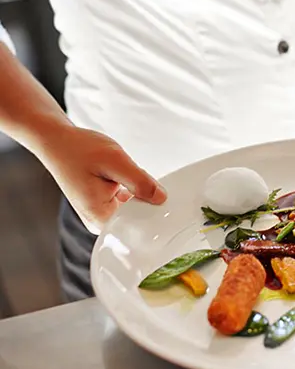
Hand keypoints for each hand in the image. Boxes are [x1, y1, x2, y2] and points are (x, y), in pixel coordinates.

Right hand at [39, 126, 166, 233]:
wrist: (58, 141)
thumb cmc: (79, 149)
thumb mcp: (116, 161)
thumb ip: (140, 182)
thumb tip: (161, 198)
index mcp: (99, 217)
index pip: (138, 227)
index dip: (154, 212)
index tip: (161, 198)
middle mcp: (98, 221)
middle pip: (138, 219)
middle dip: (146, 200)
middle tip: (140, 180)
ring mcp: (100, 215)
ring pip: (135, 210)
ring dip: (138, 194)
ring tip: (123, 177)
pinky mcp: (103, 207)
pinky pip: (127, 204)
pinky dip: (132, 191)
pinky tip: (122, 179)